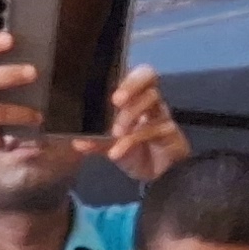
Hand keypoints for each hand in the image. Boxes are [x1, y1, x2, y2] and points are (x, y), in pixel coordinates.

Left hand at [104, 65, 187, 181]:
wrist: (159, 175)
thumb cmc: (134, 152)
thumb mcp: (111, 147)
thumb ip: (96, 142)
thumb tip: (77, 142)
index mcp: (135, 97)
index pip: (137, 73)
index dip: (128, 78)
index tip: (113, 95)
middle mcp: (151, 100)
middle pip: (149, 76)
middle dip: (131, 85)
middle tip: (116, 101)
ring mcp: (162, 113)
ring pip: (152, 99)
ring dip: (131, 114)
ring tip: (116, 133)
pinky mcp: (170, 131)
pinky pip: (154, 129)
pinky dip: (133, 140)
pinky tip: (117, 152)